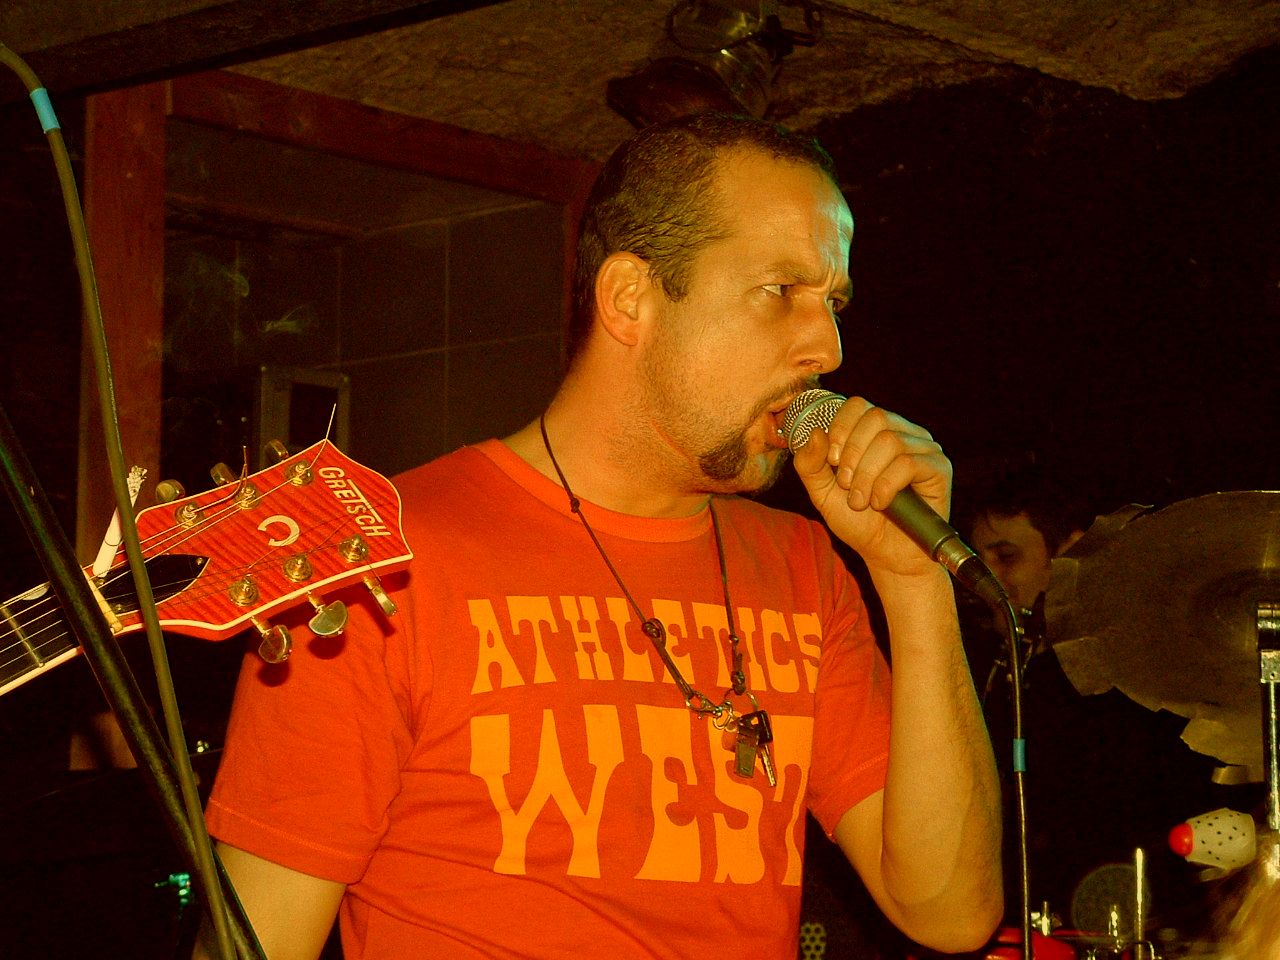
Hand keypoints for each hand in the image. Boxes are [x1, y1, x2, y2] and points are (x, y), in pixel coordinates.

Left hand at [791, 396, 952, 577]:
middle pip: (876, 418)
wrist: (886, 555)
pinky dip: (886, 486)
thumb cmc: (858, 522)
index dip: (840, 427)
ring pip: (890, 441)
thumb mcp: (822, 493)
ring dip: (867, 475)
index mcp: (875, 431)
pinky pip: (909, 463)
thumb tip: (815, 433)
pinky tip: (881, 504)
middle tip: (845, 485)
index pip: (858, 405)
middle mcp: (903, 433)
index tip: (831, 461)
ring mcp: (924, 448)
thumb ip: (810, 464)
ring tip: (861, 501)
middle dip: (852, 453)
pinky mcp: (939, 468)